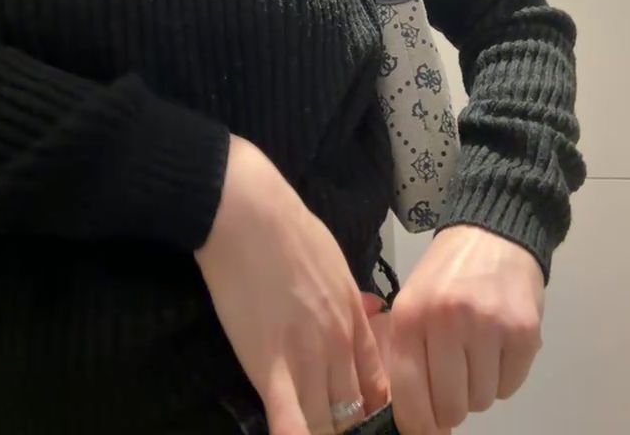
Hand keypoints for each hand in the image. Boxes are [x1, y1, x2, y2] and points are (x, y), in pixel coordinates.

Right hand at [195, 135, 389, 434]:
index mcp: (354, 319)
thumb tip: (370, 308)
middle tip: (333, 428)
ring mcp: (308, 358)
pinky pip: (289, 419)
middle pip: (352, 411)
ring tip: (314, 434)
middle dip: (345, 427)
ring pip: (326, 423)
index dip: (370, 410)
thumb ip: (351, 295)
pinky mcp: (270, 366)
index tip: (360, 419)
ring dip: (322, 433)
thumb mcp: (335, 260)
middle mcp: (339, 345)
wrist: (252, 216)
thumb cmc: (290, 230)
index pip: (376, 384)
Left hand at [388, 225, 544, 434]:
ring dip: (480, 387)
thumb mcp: (413, 302)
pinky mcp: (524, 332)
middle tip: (456, 380)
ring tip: (477, 350)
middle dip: (452, 405)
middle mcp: (447, 321)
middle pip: (450, 406)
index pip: (409, 395)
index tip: (426, 430)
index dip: (418, 424)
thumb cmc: (447, 273)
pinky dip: (505, 376)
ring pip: (482, 400)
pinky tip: (499, 344)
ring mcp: (488, 326)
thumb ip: (409, 356)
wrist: (492, 233)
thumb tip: (417, 422)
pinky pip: (511, 387)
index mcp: (411, 315)